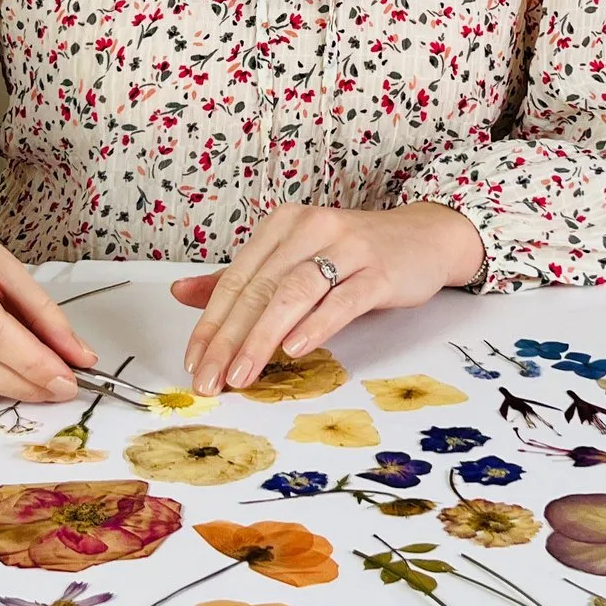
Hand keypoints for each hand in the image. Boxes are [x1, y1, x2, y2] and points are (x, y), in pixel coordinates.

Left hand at [170, 201, 483, 395]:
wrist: (424, 238)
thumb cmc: (353, 254)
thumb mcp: (294, 260)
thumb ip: (241, 279)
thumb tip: (180, 294)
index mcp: (283, 224)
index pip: (235, 279)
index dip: (210, 323)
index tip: (194, 363)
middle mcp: (310, 228)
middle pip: (258, 289)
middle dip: (228, 339)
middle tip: (210, 380)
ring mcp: (347, 247)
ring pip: (293, 293)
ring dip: (262, 337)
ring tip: (242, 374)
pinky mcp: (379, 271)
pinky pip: (342, 299)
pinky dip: (316, 324)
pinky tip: (295, 349)